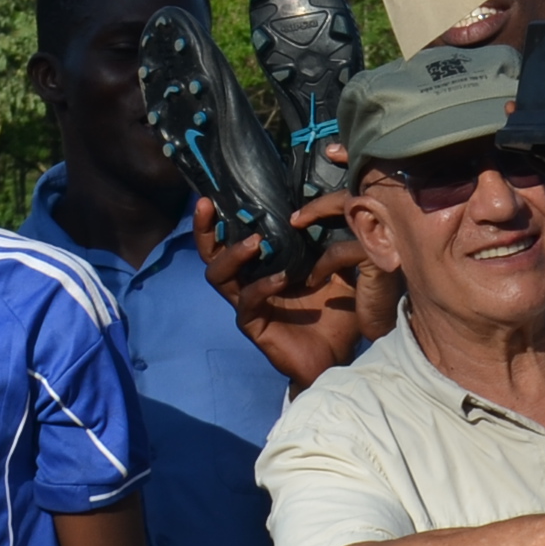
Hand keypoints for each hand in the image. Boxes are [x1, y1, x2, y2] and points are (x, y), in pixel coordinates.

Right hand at [196, 197, 367, 387]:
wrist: (339, 357)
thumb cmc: (336, 314)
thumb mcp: (339, 271)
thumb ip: (333, 244)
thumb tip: (339, 207)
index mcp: (264, 266)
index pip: (233, 236)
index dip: (222, 214)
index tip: (220, 189)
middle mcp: (249, 281)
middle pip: (212, 252)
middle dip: (205, 227)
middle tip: (207, 203)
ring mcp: (248, 303)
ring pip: (218, 275)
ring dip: (232, 254)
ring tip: (255, 242)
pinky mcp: (253, 325)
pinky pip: (247, 302)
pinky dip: (262, 286)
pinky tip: (282, 278)